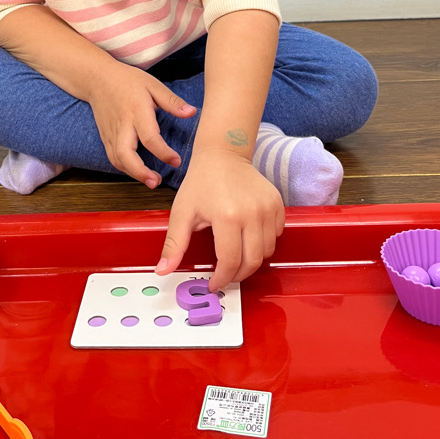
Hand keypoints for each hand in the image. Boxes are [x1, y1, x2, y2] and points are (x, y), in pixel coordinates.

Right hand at [86, 62, 195, 187]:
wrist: (98, 79)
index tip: (176, 161)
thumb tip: (192, 112)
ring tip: (151, 181)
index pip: (149, 137)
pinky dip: (125, 168)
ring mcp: (111, 133)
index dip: (163, 152)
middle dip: (140, 172)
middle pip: (125, 154)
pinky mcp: (106, 137)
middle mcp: (122, 125)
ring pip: (117, 159)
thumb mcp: (153, 85)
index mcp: (136, 111)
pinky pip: (114, 157)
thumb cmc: (128, 81)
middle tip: (156, 182)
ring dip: (133, 174)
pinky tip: (139, 171)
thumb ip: (172, 101)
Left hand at [155, 150, 284, 290]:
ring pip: (267, 251)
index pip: (230, 261)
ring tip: (236, 255)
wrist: (223, 155)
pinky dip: (265, 243)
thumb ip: (174, 244)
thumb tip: (162, 270)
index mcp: (227, 216)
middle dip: (238, 275)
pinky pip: (276, 235)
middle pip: (252, 261)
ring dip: (252, 259)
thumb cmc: (201, 181)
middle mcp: (252, 213)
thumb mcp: (182, 212)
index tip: (214, 283)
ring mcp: (267, 208)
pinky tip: (249, 238)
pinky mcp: (277, 204)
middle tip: (226, 275)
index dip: (222, 278)